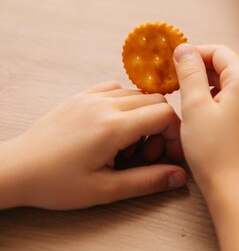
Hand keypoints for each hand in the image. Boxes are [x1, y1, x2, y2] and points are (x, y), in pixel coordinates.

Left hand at [0, 82, 186, 209]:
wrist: (16, 170)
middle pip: (156, 101)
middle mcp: (104, 104)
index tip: (168, 155)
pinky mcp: (81, 95)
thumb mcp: (105, 190)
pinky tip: (114, 127)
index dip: (175, 134)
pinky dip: (125, 105)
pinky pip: (116, 89)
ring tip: (127, 144)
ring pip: (138, 94)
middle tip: (147, 154)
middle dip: (161, 126)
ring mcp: (91, 96)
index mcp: (113, 127)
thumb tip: (180, 175)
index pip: (165, 114)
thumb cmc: (55, 183)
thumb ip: (147, 181)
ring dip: (143, 116)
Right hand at [173, 44, 238, 188]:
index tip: (174, 64)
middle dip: (203, 72)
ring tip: (191, 104)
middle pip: (230, 68)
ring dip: (213, 89)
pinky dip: (226, 104)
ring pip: (236, 87)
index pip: (219, 52)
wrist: (236, 189)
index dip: (195, 54)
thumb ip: (189, 72)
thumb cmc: (213, 150)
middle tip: (177, 85)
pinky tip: (209, 120)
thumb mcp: (194, 106)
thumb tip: (184, 48)